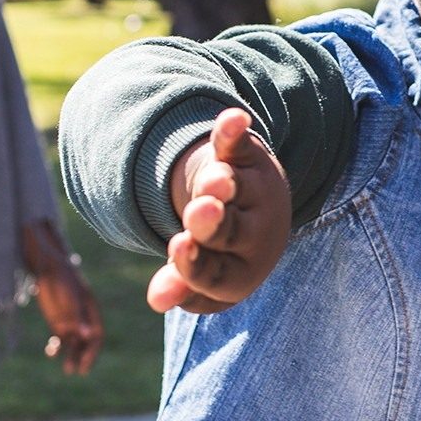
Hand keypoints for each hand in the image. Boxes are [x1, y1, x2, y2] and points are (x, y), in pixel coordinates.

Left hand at [20, 221, 103, 374]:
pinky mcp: (57, 322)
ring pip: (72, 344)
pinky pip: (59, 340)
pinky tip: (51, 353)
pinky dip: (56, 348)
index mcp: (91, 313)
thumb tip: (88, 336)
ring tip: (67, 371)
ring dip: (70, 357)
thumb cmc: (63, 282)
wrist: (47, 270)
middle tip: (78, 372)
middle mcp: (82, 320)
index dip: (93, 351)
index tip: (87, 364)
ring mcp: (70, 322)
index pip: (96, 337)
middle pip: (86, 343)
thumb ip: (78, 319)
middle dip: (83, 358)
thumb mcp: (71, 301)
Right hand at [151, 108, 290, 313]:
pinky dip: (234, 133)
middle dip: (215, 223)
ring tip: (216, 180)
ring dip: (224, 183)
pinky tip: (234, 119)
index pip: (216, 274)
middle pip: (233, 232)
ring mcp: (253, 193)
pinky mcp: (248, 159)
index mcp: (241, 271)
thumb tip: (157, 301)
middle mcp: (254, 234)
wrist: (262, 212)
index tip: (178, 247)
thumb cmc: (222, 252)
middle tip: (202, 211)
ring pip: (239, 189)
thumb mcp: (204, 275)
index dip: (196, 264)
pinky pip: (241, 146)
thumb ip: (182, 284)